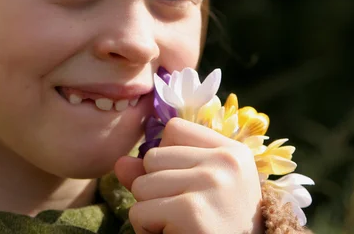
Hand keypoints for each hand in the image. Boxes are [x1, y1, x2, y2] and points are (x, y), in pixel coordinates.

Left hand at [115, 118, 263, 233]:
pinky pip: (139, 212)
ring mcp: (210, 184)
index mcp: (233, 151)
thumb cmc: (221, 226)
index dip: (166, 157)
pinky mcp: (191, 211)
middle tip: (184, 211)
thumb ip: (161, 170)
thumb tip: (120, 163)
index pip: (174, 129)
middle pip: (153, 157)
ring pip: (141, 184)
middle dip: (155, 188)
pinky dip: (147, 230)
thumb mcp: (201, 190)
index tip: (185, 183)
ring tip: (179, 224)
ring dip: (150, 210)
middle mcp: (225, 162)